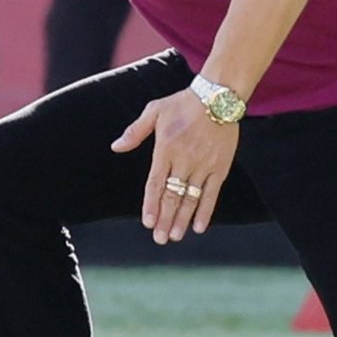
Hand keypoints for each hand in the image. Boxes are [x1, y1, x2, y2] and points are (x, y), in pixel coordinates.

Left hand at [111, 89, 238, 243]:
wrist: (218, 97)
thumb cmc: (183, 103)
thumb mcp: (155, 111)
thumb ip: (135, 131)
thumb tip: (116, 147)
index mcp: (166, 148)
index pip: (156, 183)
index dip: (151, 204)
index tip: (147, 222)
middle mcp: (184, 160)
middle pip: (172, 195)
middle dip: (165, 218)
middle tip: (159, 238)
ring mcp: (204, 165)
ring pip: (191, 198)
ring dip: (182, 219)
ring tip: (174, 236)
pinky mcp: (220, 167)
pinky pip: (212, 193)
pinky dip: (205, 211)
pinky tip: (198, 226)